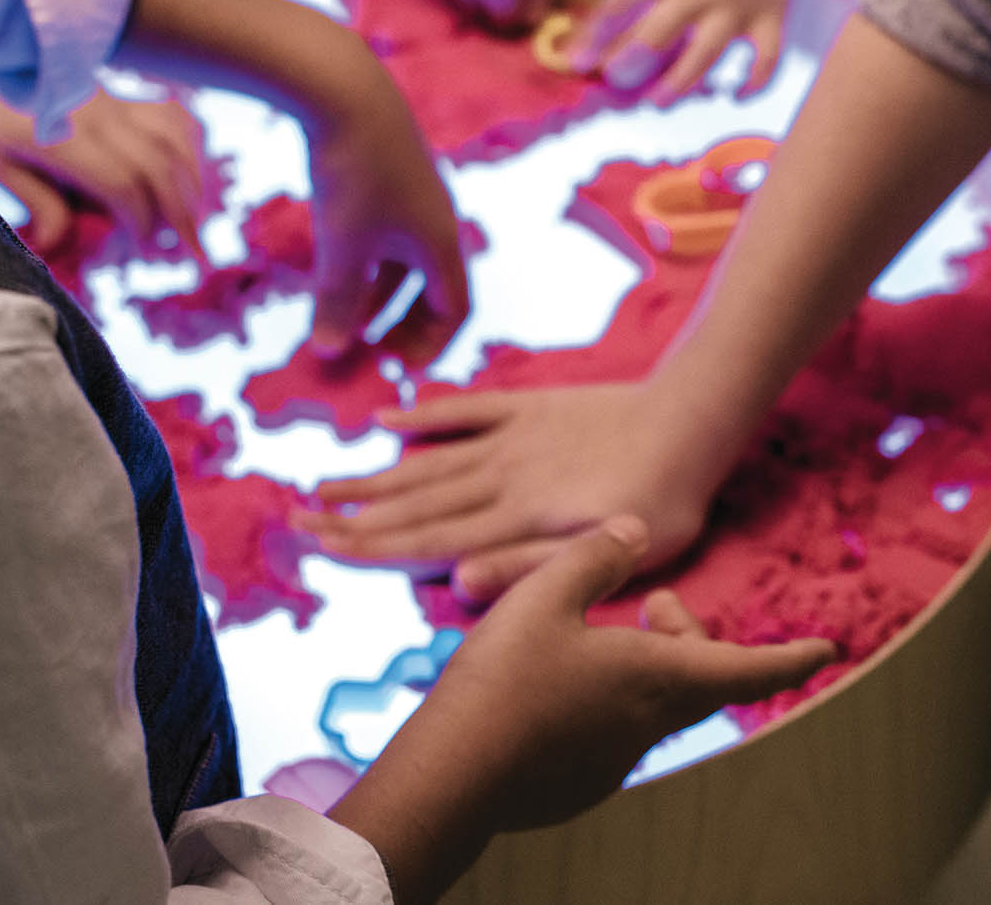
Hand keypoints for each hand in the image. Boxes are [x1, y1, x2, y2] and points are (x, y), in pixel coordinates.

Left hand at [0, 78, 208, 259]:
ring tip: (197, 217)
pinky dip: (192, 146)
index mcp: (63, 138)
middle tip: (191, 248)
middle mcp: (100, 117)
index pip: (121, 183)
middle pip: (159, 165)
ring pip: (175, 140)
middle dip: (180, 211)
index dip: (140, 220)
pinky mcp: (128, 96)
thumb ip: (36, 201)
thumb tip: (55, 244)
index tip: (143, 249)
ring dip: (193, 182)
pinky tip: (192, 173)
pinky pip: (175, 116)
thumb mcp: (0, 164)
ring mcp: (118, 102)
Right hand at [300, 381, 718, 596]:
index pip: (428, 539)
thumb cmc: (662, 501)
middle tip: (295, 522)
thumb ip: (531, 567)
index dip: (370, 547)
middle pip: (415, 502)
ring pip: (428, 460)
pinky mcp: (531, 407)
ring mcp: (512, 438)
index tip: (319, 550)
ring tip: (321, 484)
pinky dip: (426, 414)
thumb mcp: (610, 553)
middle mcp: (502, 477)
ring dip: (374, 475)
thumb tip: (459, 583)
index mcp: (517, 519)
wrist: (694, 418)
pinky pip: (468, 409)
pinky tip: (386, 420)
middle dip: (353, 516)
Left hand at [304, 71, 471, 363]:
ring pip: (405, 258)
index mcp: (441, 243)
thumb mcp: (342, 249)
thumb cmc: (353, 176)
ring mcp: (414, 194)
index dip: (432, 345)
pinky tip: (333, 262)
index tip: (396, 368)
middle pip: (434, 286)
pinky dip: (368, 259)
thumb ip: (338, 303)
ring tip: (342, 314)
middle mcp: (438, 219)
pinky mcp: (389, 172)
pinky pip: (389, 231)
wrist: (347, 89)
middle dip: (404, 323)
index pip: (456, 308)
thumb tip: (330, 350)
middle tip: (371, 349)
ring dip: (379, 293)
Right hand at [333, 518, 832, 900]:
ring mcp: (615, 762)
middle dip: (692, 637)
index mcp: (659, 678)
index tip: (826, 650)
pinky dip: (608, 699)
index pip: (751, 669)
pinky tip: (556, 683)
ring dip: (647, 665)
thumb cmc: (504, 681)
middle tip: (656, 603)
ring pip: (656, 707)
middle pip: (703, 679)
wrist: (448, 780)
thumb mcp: (547, 594)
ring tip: (603, 635)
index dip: (793, 657)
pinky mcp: (580, 785)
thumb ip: (596, 554)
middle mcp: (649, 725)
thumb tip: (635, 530)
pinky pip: (614, 734)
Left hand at [571, 0, 818, 101]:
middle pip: (655, 36)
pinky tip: (737, 95)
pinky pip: (765, 59)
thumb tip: (606, 15)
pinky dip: (754, 82)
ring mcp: (737, 5)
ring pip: (703, 56)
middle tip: (613, 79)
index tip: (574, 59)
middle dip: (628, 64)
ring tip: (658, 100)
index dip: (594, 34)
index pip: (620, 2)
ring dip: (677, 84)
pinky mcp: (771, 17)